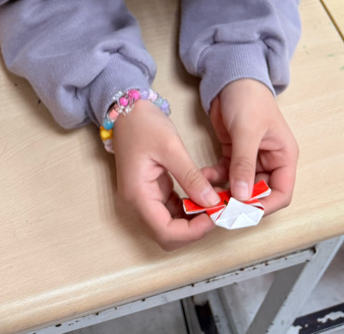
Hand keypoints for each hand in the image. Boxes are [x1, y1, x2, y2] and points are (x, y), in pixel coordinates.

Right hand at [112, 100, 220, 249]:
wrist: (127, 108)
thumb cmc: (143, 124)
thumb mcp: (171, 147)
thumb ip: (191, 177)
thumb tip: (211, 202)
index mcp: (137, 195)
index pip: (165, 232)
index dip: (192, 231)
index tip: (213, 216)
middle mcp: (137, 203)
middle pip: (167, 235)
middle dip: (193, 229)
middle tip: (216, 212)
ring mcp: (143, 198)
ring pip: (169, 225)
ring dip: (192, 220)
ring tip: (213, 204)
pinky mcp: (150, 191)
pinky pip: (170, 210)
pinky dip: (187, 208)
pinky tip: (202, 196)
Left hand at [206, 79, 297, 217]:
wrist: (230, 77)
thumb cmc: (249, 98)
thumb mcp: (247, 131)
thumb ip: (245, 164)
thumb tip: (242, 196)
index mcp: (283, 156)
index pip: (281, 193)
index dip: (265, 206)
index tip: (243, 211)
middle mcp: (270, 161)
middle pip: (260, 194)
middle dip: (241, 202)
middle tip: (221, 209)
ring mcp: (251, 159)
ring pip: (240, 187)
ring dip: (225, 193)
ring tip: (208, 196)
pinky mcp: (233, 154)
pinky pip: (226, 175)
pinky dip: (216, 179)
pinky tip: (203, 178)